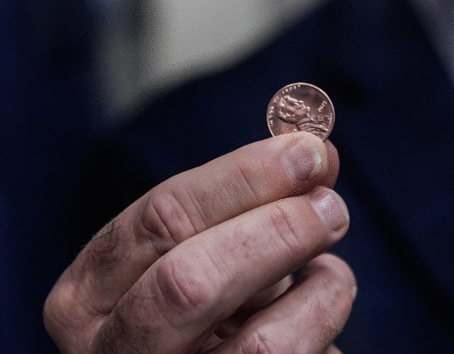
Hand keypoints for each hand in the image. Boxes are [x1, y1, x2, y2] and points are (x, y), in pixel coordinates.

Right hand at [44, 133, 355, 352]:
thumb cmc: (199, 305)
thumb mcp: (201, 251)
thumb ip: (247, 204)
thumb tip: (316, 153)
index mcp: (89, 295)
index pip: (161, 219)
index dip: (244, 177)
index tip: (307, 151)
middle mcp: (114, 351)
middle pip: (193, 281)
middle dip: (277, 230)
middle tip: (331, 206)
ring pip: (262, 344)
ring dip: (319, 292)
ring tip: (331, 274)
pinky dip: (325, 325)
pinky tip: (320, 313)